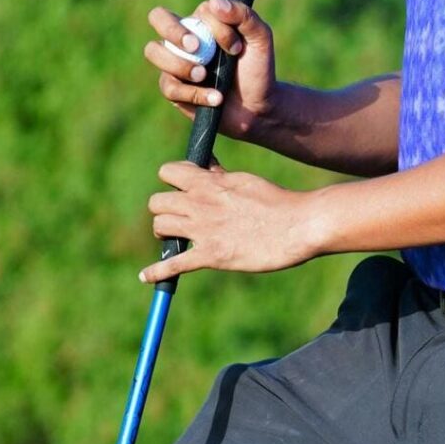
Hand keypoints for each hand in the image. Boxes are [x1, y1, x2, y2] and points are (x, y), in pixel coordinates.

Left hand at [141, 161, 322, 282]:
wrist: (298, 225)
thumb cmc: (276, 201)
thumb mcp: (244, 180)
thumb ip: (220, 176)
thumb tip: (206, 167)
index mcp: (208, 182)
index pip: (167, 172)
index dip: (172, 180)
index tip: (182, 189)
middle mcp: (199, 204)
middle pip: (156, 202)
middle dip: (165, 209)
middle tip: (179, 217)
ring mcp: (203, 231)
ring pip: (160, 227)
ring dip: (165, 233)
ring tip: (175, 238)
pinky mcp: (211, 256)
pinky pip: (173, 264)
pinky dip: (157, 272)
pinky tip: (146, 276)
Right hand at [144, 0, 279, 140]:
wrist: (258, 106)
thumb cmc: (257, 67)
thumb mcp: (260, 38)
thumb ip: (243, 15)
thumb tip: (214, 2)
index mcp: (204, 20)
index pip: (198, 12)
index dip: (216, 28)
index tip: (235, 48)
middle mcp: (183, 37)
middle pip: (158, 17)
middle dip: (173, 30)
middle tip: (195, 47)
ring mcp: (174, 62)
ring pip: (154, 51)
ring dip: (180, 64)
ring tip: (204, 76)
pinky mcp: (173, 88)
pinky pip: (168, 86)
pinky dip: (194, 93)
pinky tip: (215, 98)